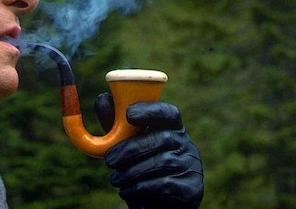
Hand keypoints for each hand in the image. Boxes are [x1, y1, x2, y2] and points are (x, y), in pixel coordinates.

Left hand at [94, 93, 203, 208]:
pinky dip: (142, 188)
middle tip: (109, 161)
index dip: (150, 111)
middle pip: (163, 138)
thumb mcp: (125, 144)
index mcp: (171, 129)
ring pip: (163, 162)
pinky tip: (127, 191)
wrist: (156, 205)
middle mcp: (186, 144)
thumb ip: (115, 124)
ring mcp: (192, 166)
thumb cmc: (140, 168)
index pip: (169, 113)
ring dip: (133, 171)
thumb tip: (102, 98)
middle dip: (131, 149)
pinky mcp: (193, 188)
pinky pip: (167, 184)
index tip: (129, 114)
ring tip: (115, 180)